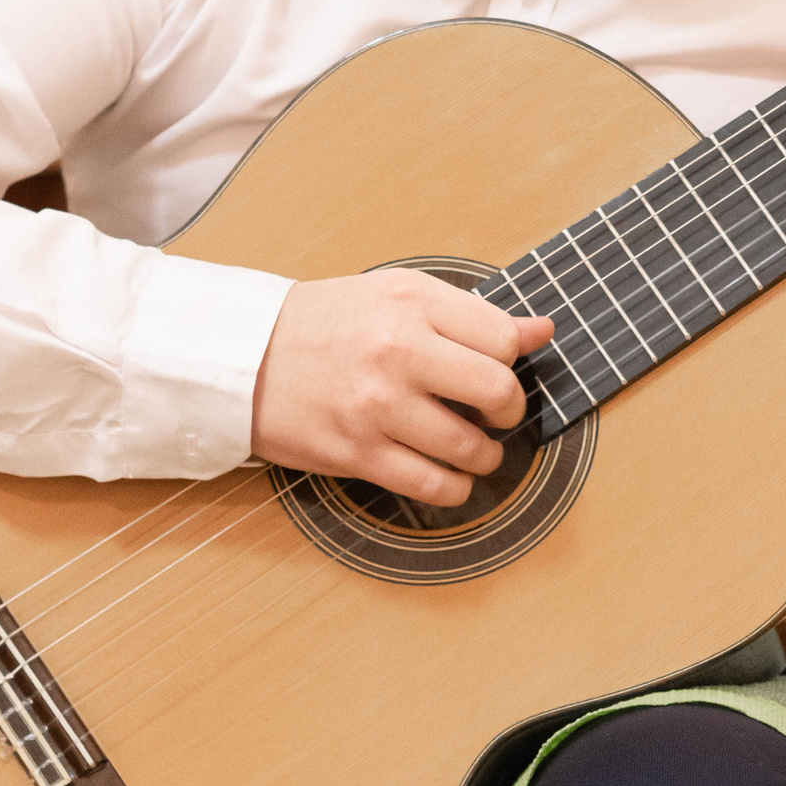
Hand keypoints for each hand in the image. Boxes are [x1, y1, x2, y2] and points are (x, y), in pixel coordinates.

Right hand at [251, 270, 555, 498]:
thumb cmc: (326, 323)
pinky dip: (455, 488)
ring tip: (475, 450)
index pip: (503, 339)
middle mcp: (397, 350)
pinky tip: (451, 477)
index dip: (512, 361)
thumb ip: (470, 315)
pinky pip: (432, 485)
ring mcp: (376, 405)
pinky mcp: (356, 452)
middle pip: (498, 391)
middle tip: (497, 415)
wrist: (243, 356)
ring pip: (469, 447)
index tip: (498, 371)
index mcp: (411, 303)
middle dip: (509, 411)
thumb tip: (542, 331)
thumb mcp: (397, 296)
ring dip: (485, 457)